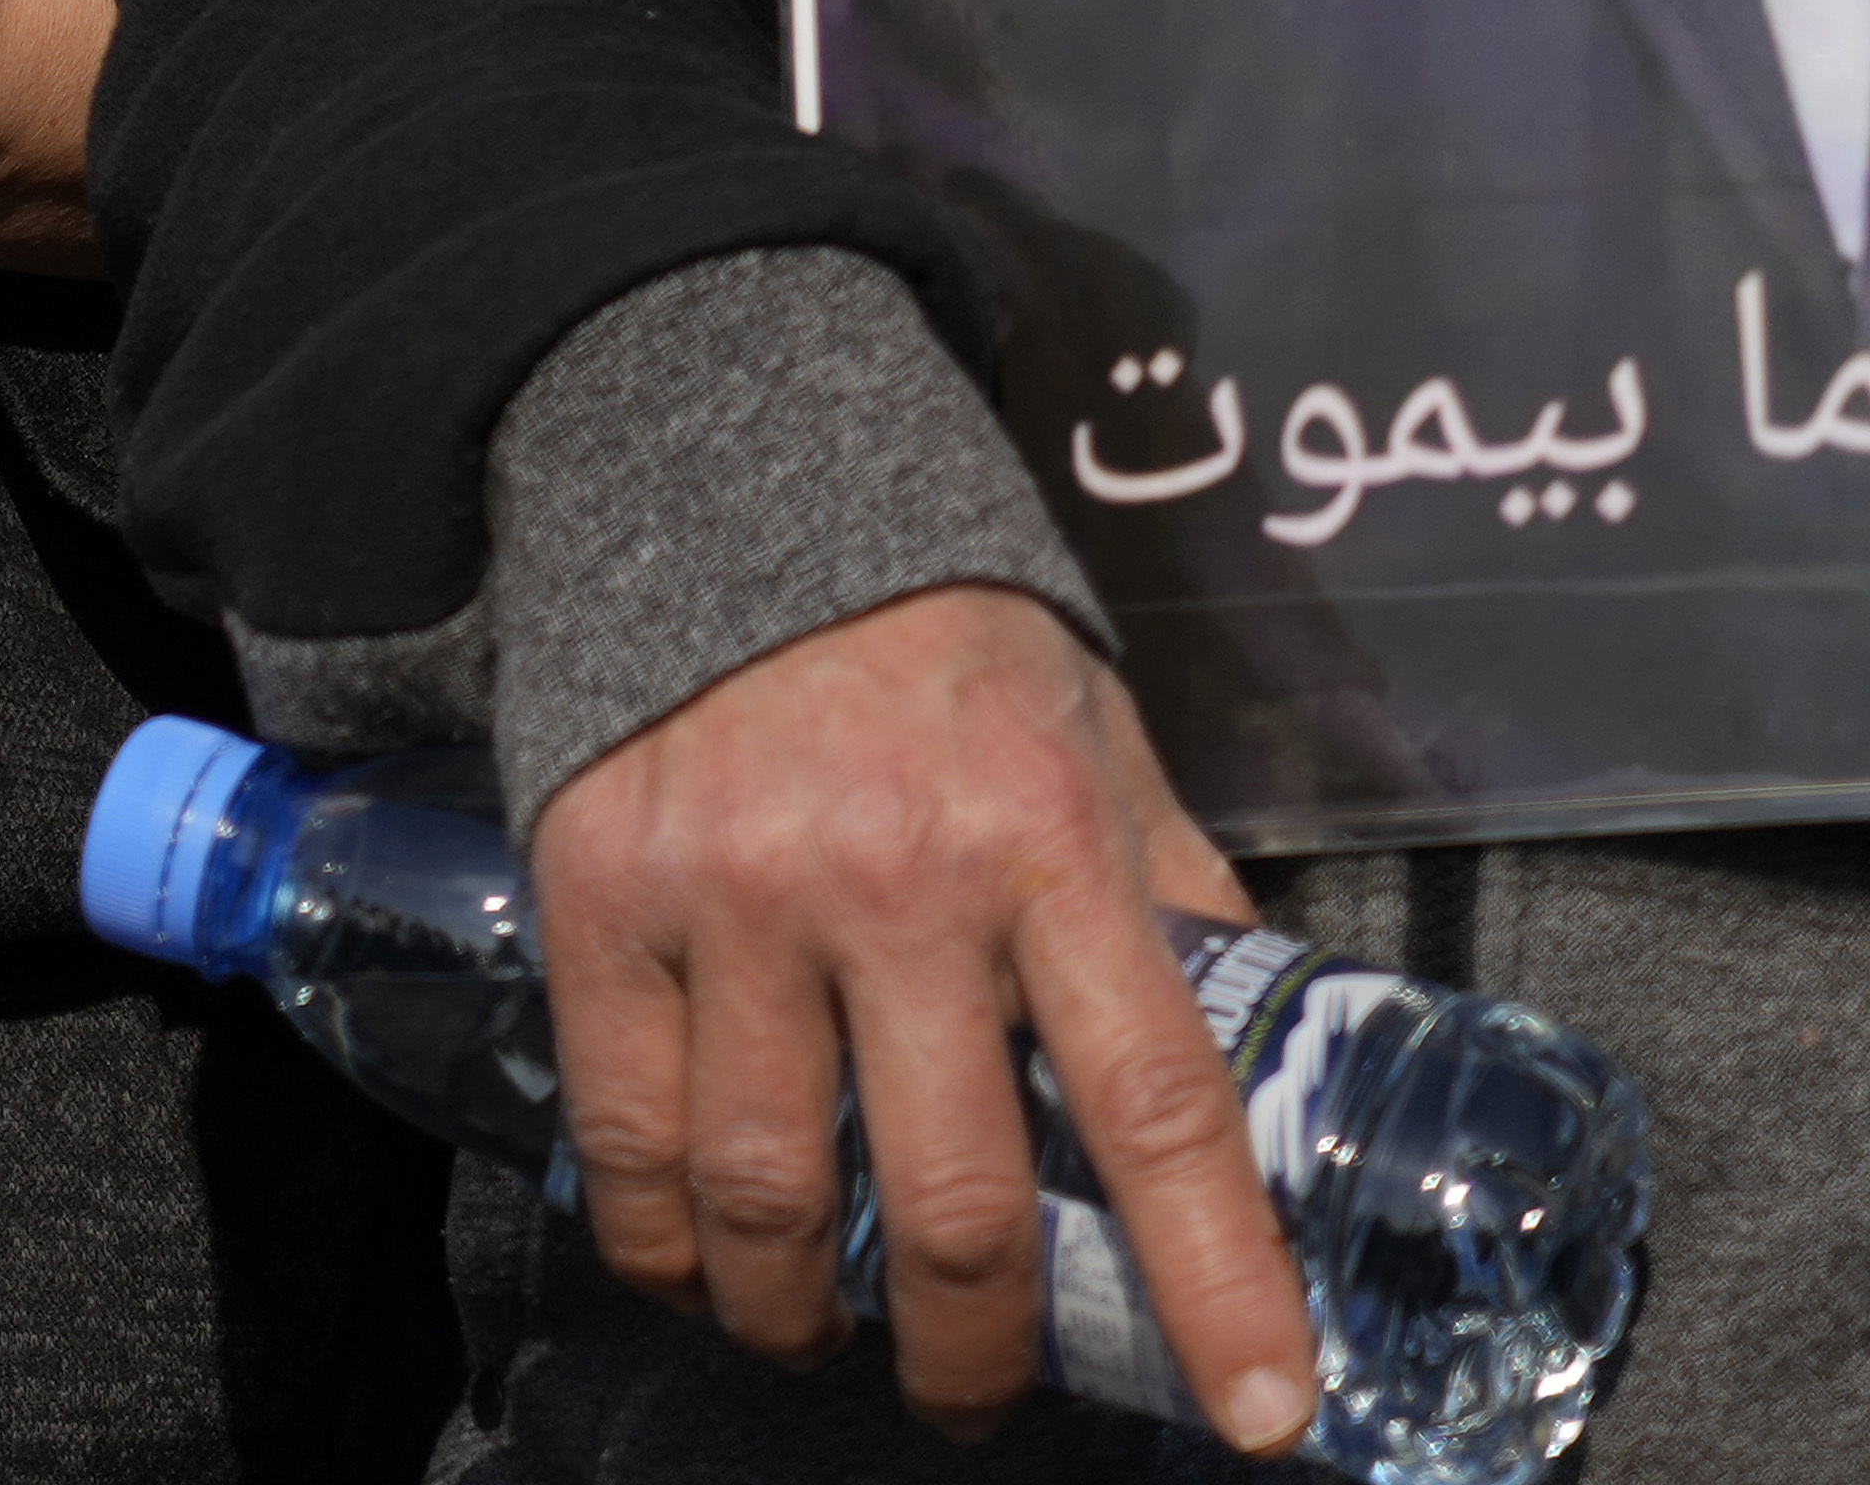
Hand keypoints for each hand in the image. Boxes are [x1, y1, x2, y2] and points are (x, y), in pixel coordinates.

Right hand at [532, 582, 1303, 1450]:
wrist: (727, 479)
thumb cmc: (945, 637)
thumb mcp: (1100, 738)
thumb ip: (1168, 896)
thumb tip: (1268, 1054)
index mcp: (1048, 841)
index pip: (1158, 1106)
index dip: (1217, 1279)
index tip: (1262, 1413)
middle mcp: (892, 880)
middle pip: (954, 1203)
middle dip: (977, 1355)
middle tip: (977, 1395)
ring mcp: (731, 897)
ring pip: (770, 1198)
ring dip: (802, 1317)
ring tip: (822, 1337)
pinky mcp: (601, 897)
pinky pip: (624, 1136)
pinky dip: (659, 1243)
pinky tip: (695, 1264)